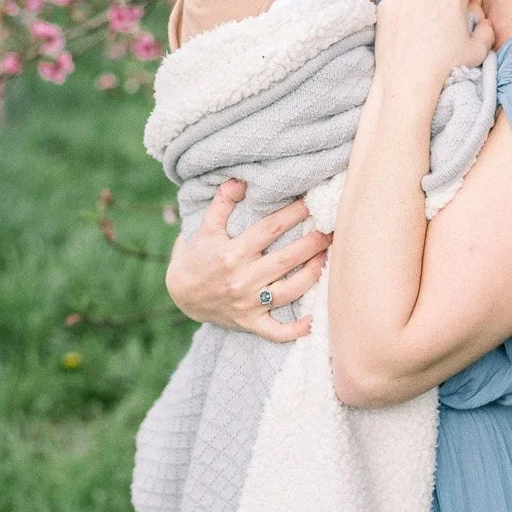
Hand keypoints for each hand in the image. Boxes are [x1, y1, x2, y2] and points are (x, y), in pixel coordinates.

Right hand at [165, 178, 330, 340]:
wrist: (180, 295)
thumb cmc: (197, 257)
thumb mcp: (205, 228)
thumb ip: (222, 203)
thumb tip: (241, 180)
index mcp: (231, 253)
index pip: (270, 229)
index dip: (293, 214)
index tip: (311, 203)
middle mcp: (241, 279)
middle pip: (285, 259)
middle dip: (312, 243)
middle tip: (331, 229)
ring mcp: (247, 304)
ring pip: (288, 292)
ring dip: (312, 275)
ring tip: (328, 258)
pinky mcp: (249, 323)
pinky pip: (275, 332)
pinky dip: (295, 330)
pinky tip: (315, 321)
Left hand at [373, 0, 494, 102]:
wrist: (409, 81)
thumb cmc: (446, 68)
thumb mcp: (477, 53)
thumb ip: (487, 32)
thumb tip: (485, 22)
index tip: (464, 2)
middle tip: (443, 11)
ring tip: (424, 16)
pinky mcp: (386, 6)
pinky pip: (397, 0)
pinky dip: (402, 9)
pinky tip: (405, 26)